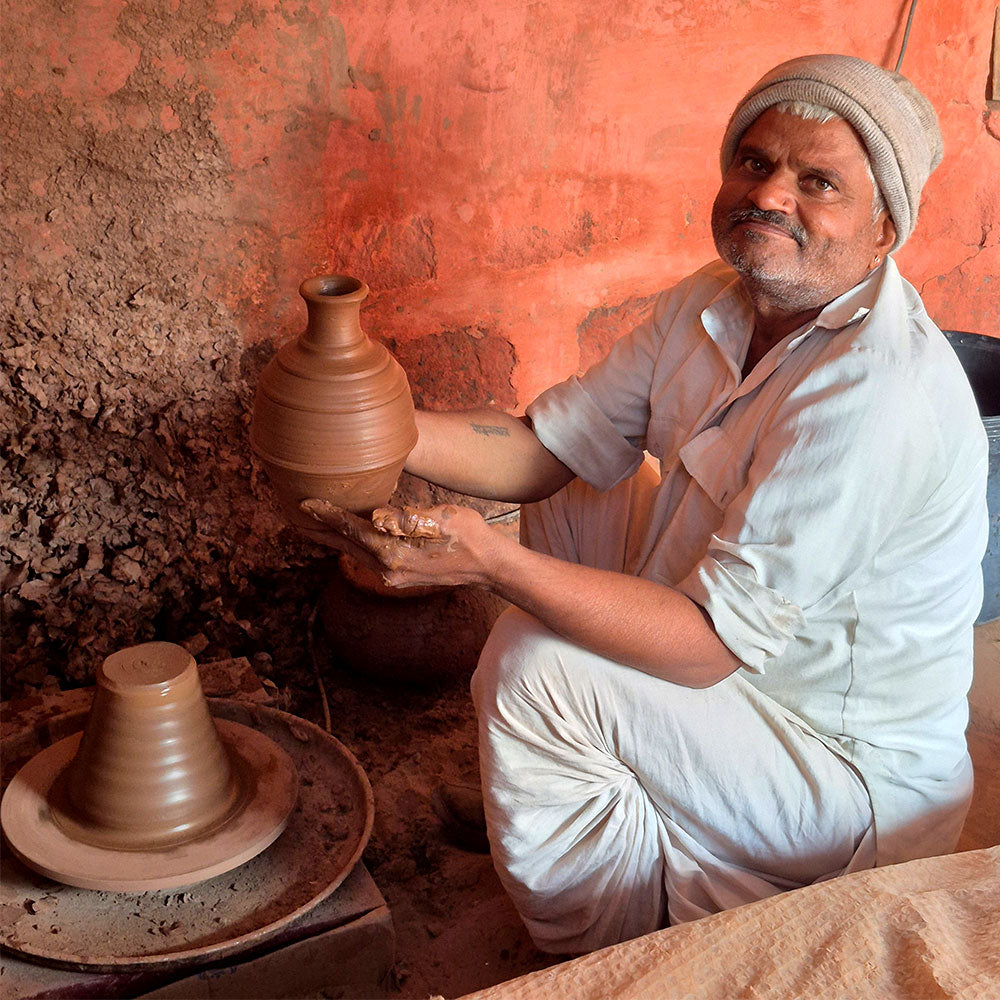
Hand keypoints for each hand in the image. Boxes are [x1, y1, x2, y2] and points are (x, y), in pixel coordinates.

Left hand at [299, 500, 497, 589]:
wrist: (488, 565)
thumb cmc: (470, 536)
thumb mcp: (443, 518)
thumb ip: (407, 517)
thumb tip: (376, 515)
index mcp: (394, 552)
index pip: (352, 529)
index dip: (327, 514)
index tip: (304, 503)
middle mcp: (388, 568)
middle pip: (344, 545)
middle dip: (319, 529)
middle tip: (294, 514)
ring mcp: (393, 576)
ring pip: (353, 552)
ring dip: (333, 537)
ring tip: (313, 522)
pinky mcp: (399, 576)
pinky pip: (366, 556)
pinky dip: (351, 544)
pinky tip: (347, 534)